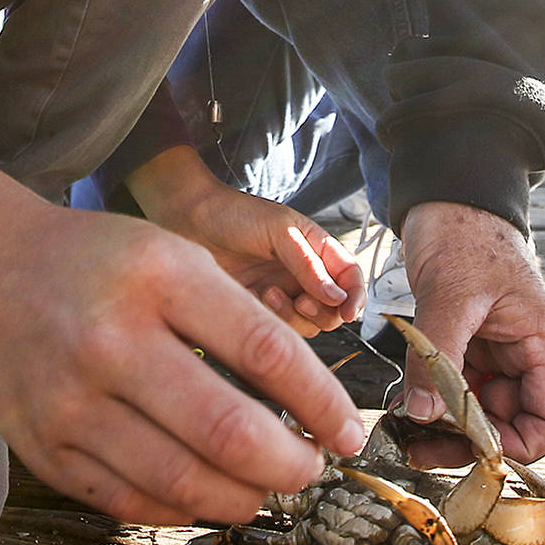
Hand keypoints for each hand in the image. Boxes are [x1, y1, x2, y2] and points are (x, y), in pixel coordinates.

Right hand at [0, 149, 366, 527]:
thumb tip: (308, 404)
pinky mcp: (42, 447)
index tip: (350, 434)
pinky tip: (208, 492)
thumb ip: (239, 322)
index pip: (266, 352)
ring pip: (182, 480)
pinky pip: (130, 501)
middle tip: (311, 468)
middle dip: (290, 465)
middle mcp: (111, 340)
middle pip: (228, 430)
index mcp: (159, 278)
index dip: (322, 404)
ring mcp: (70, 400)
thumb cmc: (103, 263)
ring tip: (265, 486)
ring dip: (243, 496)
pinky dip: (183, 507)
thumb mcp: (177, 257)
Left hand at [127, 146, 363, 336]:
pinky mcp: (258, 309)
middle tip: (302, 302)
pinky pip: (277, 330)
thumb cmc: (235, 214)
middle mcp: (304, 274)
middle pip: (333, 310)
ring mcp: (282, 293)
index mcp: (317, 248)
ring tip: (269, 293)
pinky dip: (270, 319)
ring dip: (292, 317)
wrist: (188, 219)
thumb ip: (308, 264)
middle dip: (323, 312)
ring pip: (307, 326)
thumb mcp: (279, 230)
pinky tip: (254, 296)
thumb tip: (336, 296)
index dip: (356, 296)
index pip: (351, 277)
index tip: (348, 312)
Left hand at [395, 201, 544, 463]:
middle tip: (418, 446)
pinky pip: (455, 391)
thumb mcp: (451, 293)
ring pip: (478, 413)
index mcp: (540, 343)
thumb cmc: (463, 231)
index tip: (470, 446)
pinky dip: (430, 403)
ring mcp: (494, 353)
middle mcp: (523, 355)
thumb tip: (423, 416)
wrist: (446, 195)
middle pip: (510, 426)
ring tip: (403, 429)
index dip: (517, 445)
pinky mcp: (467, 347)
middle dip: (468, 442)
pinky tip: (402, 405)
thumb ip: (438, 356)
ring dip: (443, 427)